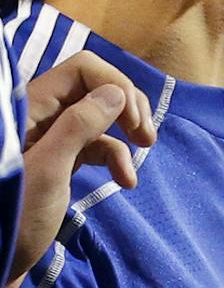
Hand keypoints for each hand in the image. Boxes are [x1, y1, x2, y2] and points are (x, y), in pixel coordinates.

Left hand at [8, 53, 155, 287]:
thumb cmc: (15, 216)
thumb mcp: (48, 170)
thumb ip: (79, 126)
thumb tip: (118, 93)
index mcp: (31, 107)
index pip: (82, 71)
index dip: (114, 86)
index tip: (133, 121)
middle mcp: (41, 116)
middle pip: (95, 87)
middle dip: (127, 105)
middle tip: (146, 136)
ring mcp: (52, 139)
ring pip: (99, 116)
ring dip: (126, 132)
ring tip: (145, 152)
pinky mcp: (61, 162)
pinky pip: (96, 146)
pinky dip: (116, 159)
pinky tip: (126, 183)